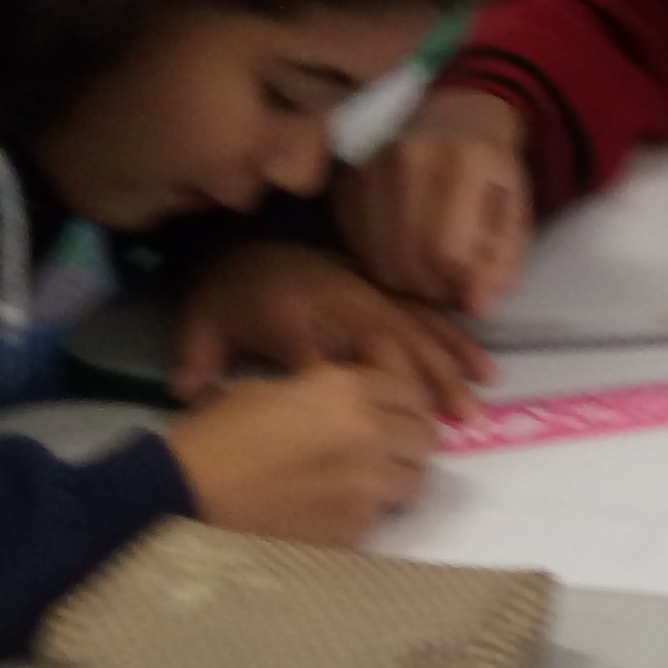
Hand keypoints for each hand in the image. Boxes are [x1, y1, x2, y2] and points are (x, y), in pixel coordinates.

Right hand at [161, 364, 439, 546]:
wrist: (184, 495)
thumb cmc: (216, 436)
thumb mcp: (269, 390)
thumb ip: (324, 392)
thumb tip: (353, 403)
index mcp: (345, 388)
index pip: (409, 391)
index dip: (403, 403)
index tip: (394, 414)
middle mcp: (369, 431)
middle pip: (425, 436)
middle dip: (409, 442)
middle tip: (387, 451)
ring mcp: (368, 483)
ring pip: (416, 479)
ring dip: (397, 479)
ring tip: (366, 484)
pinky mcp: (357, 526)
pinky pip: (383, 516)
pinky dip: (368, 513)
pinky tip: (335, 510)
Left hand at [171, 241, 487, 417]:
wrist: (245, 237)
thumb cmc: (226, 291)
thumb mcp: (201, 323)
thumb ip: (197, 360)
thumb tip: (183, 393)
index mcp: (290, 315)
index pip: (316, 356)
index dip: (338, 389)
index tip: (363, 431)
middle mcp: (337, 304)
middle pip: (385, 345)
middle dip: (421, 385)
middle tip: (452, 426)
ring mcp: (369, 295)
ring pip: (417, 333)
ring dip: (449, 371)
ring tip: (476, 408)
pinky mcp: (386, 292)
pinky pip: (429, 317)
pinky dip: (459, 344)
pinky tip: (484, 370)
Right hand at [340, 88, 532, 315]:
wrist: (455, 114)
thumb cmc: (491, 168)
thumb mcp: (515, 209)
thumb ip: (503, 258)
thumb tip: (477, 306)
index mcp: (460, 161)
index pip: (447, 250)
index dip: (459, 285)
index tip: (473, 295)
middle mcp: (406, 158)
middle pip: (407, 258)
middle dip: (433, 290)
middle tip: (452, 291)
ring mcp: (369, 168)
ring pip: (378, 258)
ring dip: (406, 283)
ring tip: (431, 277)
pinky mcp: (345, 181)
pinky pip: (356, 244)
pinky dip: (380, 263)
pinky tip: (405, 256)